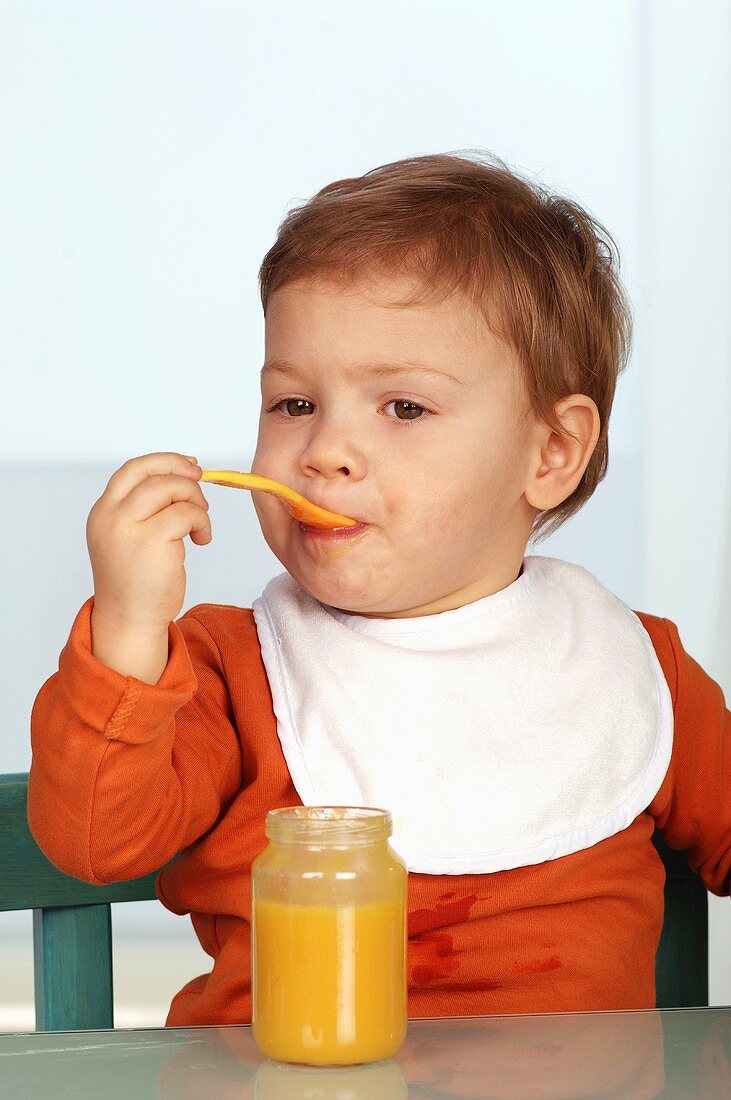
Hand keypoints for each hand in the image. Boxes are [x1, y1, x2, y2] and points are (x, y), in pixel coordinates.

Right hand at [86, 451, 211, 636]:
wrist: (130, 619)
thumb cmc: (136, 582)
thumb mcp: (129, 537)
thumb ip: (144, 510)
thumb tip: (181, 477)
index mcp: (103, 512)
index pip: (132, 470)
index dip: (164, 462)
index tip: (189, 465)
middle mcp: (111, 516)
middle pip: (152, 473)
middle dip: (183, 474)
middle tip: (202, 485)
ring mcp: (128, 527)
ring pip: (171, 488)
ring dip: (195, 501)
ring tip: (200, 524)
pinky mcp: (151, 540)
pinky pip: (186, 513)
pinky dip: (201, 521)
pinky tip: (202, 539)